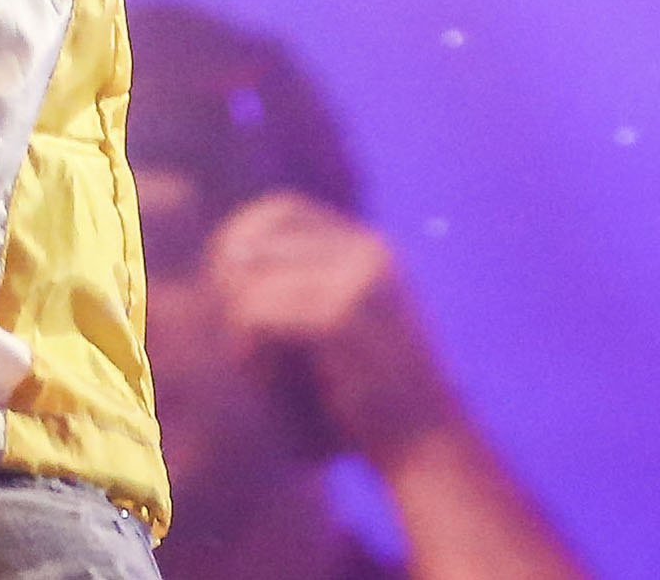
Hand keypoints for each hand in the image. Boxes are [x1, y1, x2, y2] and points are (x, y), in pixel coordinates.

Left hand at [194, 190, 465, 468]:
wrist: (433, 450)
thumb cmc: (380, 402)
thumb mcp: (351, 327)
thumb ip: (305, 287)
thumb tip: (225, 254)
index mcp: (371, 249)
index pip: (282, 209)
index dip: (242, 240)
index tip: (227, 291)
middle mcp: (366, 252)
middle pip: (256, 238)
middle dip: (231, 287)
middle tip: (240, 343)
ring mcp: (356, 280)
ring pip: (249, 280)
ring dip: (238, 333)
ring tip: (259, 376)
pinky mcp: (340, 316)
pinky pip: (255, 314)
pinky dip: (248, 354)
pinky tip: (269, 388)